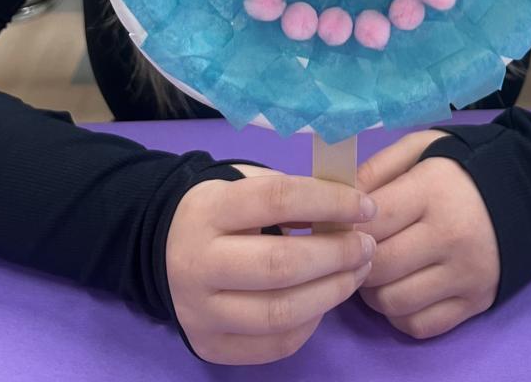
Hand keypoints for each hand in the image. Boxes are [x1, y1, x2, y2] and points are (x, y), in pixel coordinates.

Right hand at [166, 170, 377, 364]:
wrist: (164, 250)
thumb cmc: (223, 211)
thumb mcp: (246, 185)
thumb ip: (292, 194)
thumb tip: (350, 208)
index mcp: (208, 210)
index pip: (278, 200)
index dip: (329, 202)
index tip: (365, 207)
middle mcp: (197, 262)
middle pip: (280, 264)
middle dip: (336, 255)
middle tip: (366, 246)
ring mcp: (200, 311)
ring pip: (279, 313)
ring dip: (331, 293)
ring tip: (356, 273)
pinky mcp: (209, 346)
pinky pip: (274, 344)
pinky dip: (310, 324)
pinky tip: (325, 299)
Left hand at [355, 130, 498, 339]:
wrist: (530, 192)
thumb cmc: (464, 167)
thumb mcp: (422, 148)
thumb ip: (378, 168)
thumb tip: (338, 200)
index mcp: (433, 190)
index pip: (371, 221)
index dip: (345, 225)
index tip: (341, 222)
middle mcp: (450, 236)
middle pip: (378, 266)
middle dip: (356, 260)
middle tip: (354, 249)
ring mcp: (465, 275)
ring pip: (393, 302)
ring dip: (372, 291)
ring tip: (376, 269)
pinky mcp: (475, 303)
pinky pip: (419, 325)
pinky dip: (399, 314)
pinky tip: (400, 289)